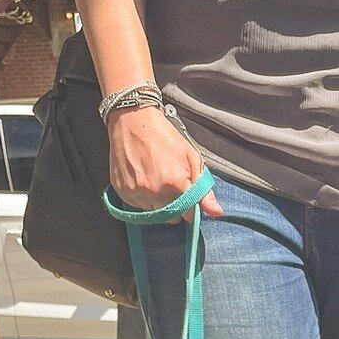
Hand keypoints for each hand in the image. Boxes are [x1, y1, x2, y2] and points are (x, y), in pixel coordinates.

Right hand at [107, 105, 223, 217]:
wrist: (132, 120)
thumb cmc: (165, 137)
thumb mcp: (192, 158)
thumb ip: (204, 190)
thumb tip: (216, 212)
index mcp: (175, 184)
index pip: (189, 216)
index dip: (191, 208)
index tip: (188, 198)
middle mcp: (155, 192)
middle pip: (172, 218)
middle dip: (175, 207)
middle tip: (171, 186)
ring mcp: (137, 193)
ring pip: (154, 214)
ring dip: (158, 203)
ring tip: (156, 179)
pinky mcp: (123, 192)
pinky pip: (138, 207)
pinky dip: (143, 198)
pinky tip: (143, 179)